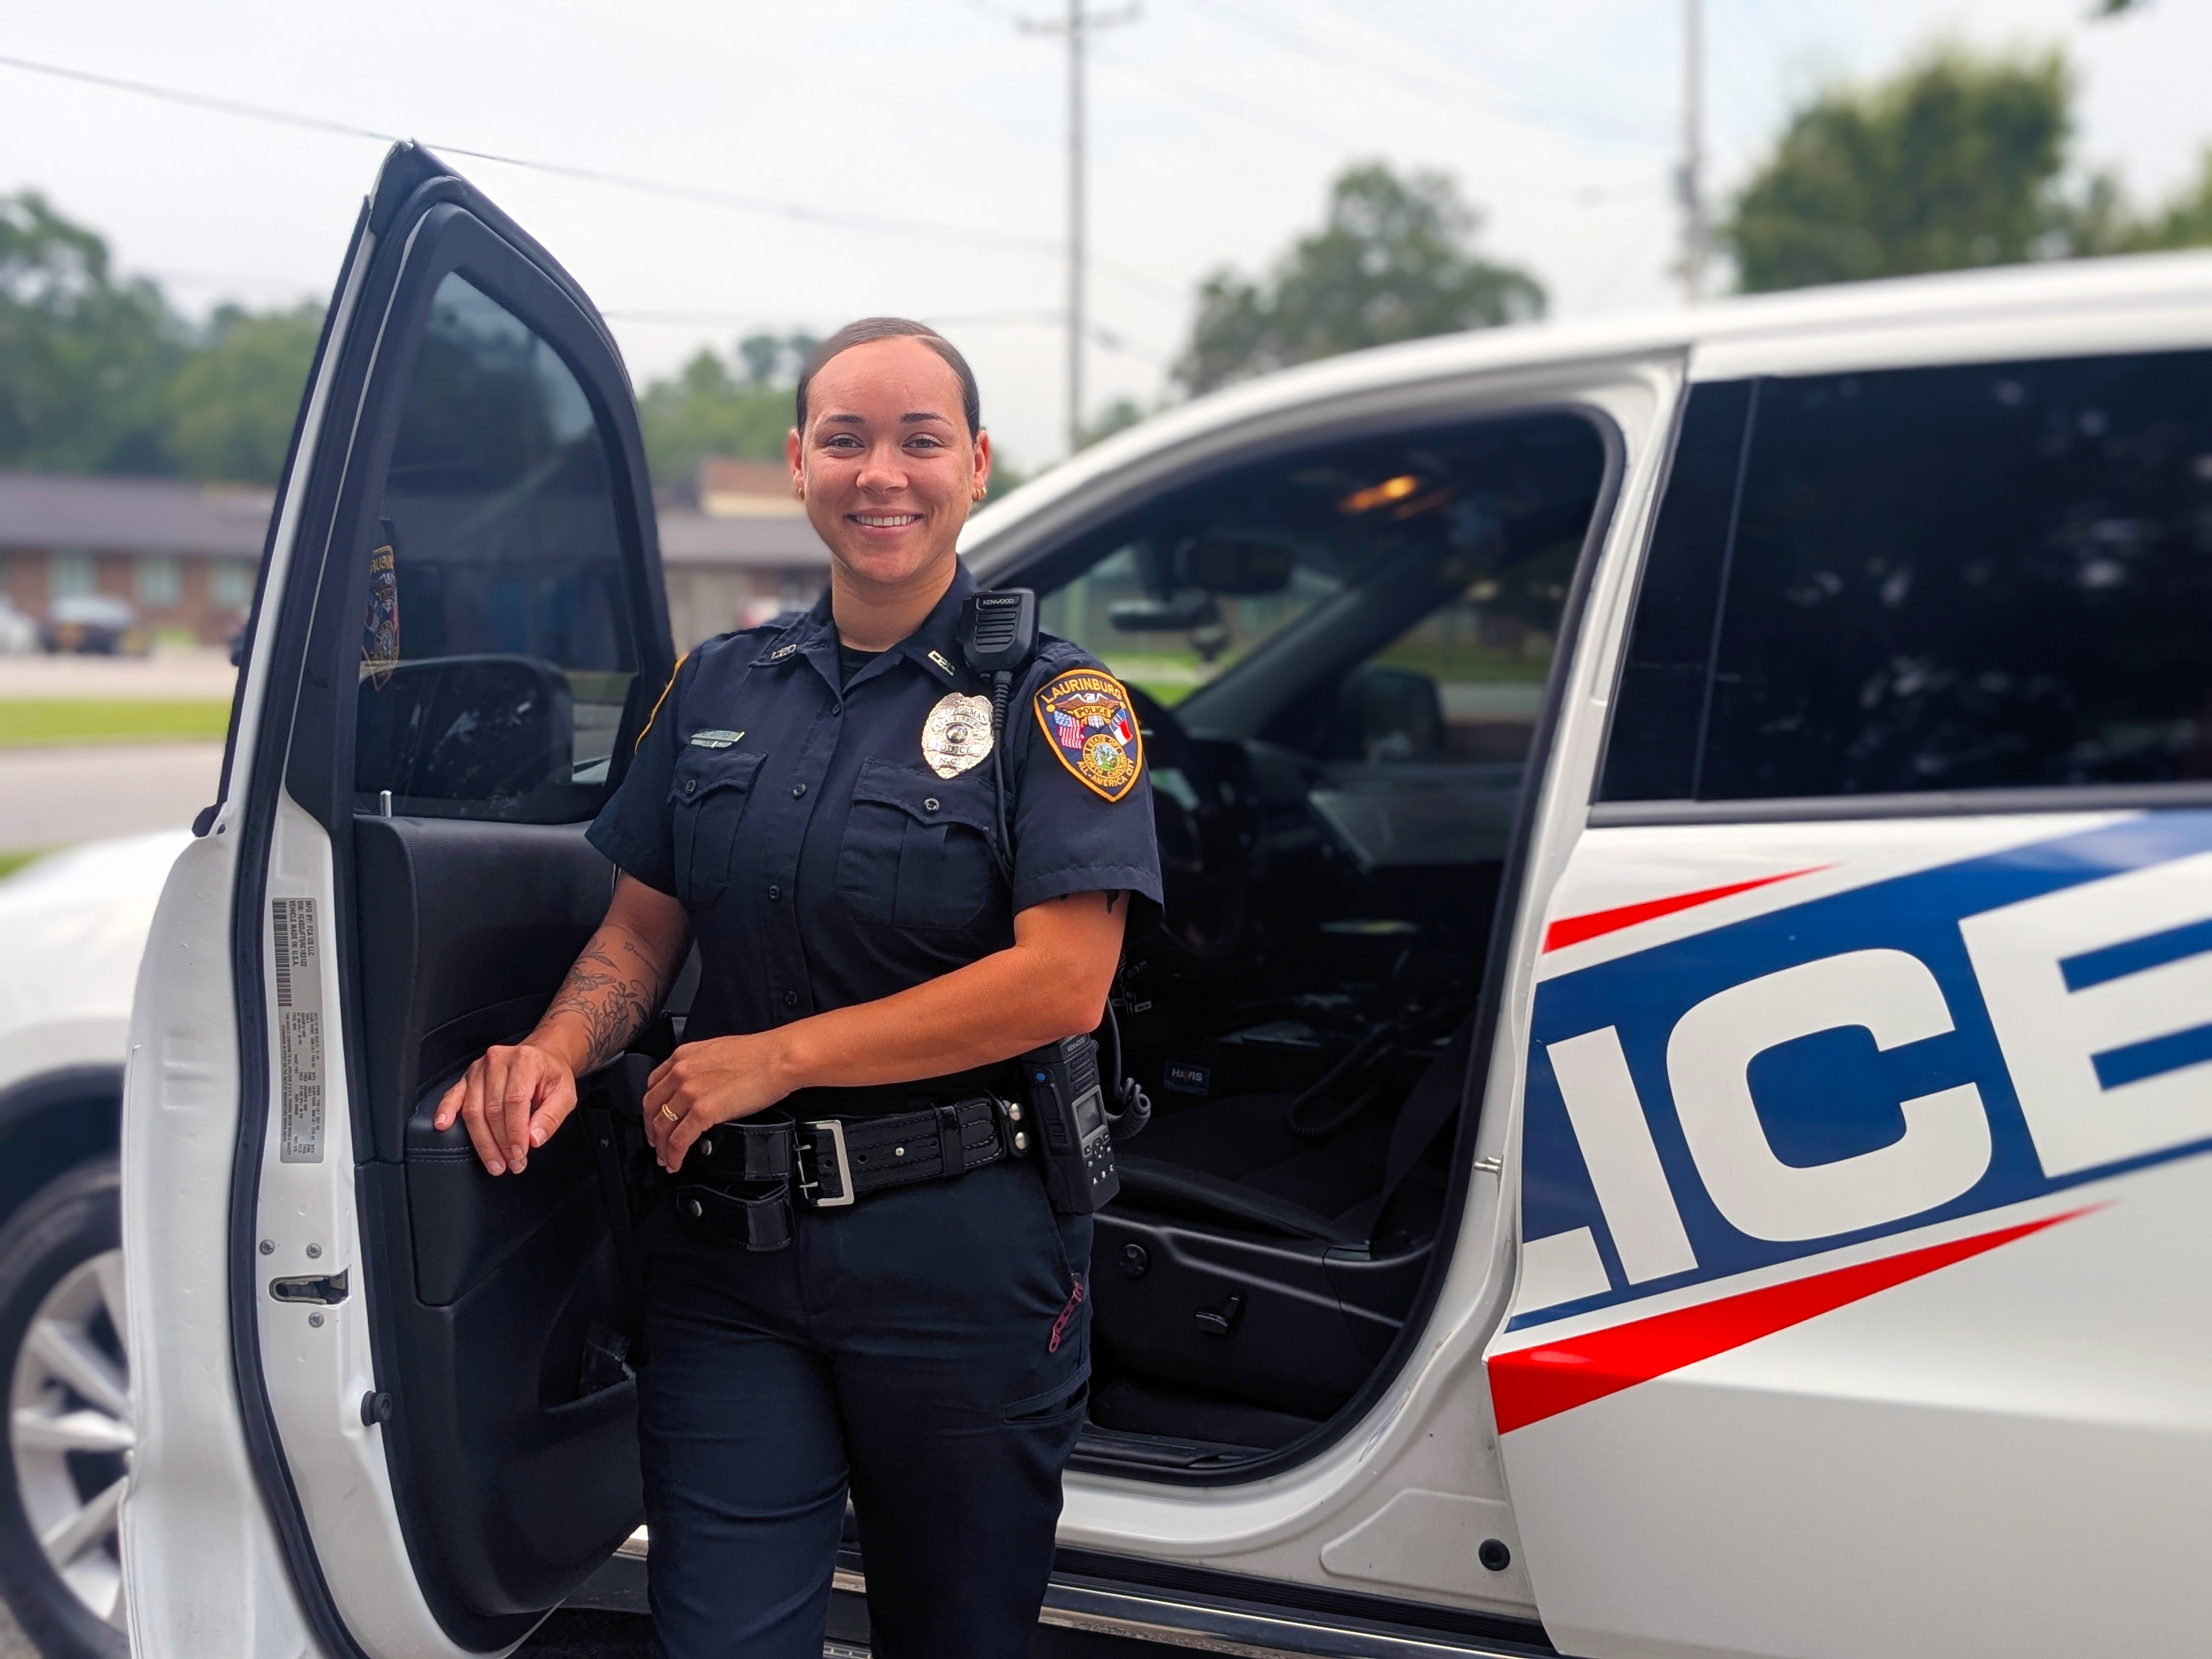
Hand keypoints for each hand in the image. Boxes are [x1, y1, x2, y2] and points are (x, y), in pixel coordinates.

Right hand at [433, 1041, 577, 1175]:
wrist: (542, 1056)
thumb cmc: (552, 1075)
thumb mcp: (565, 1094)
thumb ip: (551, 1116)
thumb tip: (533, 1140)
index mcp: (525, 1060)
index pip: (515, 1101)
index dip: (515, 1131)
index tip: (519, 1154)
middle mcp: (498, 1060)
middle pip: (492, 1109)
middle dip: (501, 1143)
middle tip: (510, 1164)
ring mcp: (479, 1068)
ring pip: (473, 1109)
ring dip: (482, 1141)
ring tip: (494, 1162)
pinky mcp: (467, 1076)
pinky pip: (453, 1095)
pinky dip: (446, 1111)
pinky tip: (443, 1125)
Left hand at [642, 1035, 791, 1172]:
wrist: (778, 1058)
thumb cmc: (759, 1054)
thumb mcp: (717, 1051)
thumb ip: (699, 1067)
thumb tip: (699, 1085)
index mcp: (683, 1057)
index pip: (653, 1086)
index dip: (650, 1108)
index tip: (654, 1119)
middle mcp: (680, 1073)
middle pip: (652, 1108)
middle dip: (652, 1131)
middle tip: (656, 1144)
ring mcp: (689, 1093)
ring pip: (662, 1127)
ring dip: (662, 1148)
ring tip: (667, 1159)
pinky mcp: (703, 1112)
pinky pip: (679, 1140)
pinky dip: (674, 1155)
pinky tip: (677, 1163)